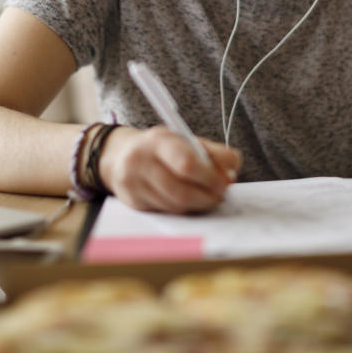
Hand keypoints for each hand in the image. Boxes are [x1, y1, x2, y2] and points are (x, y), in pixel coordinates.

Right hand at [98, 126, 241, 213]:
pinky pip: (166, 212)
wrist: (119, 155)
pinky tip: (189, 202)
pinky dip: (183, 209)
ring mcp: (133, 183)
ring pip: (175, 205)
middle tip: (221, 196)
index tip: (225, 183)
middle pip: (181, 190)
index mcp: (159, 140)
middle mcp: (141, 161)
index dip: (210, 177)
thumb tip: (231, 172)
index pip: (186, 163)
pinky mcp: (133, 202)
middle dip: (207, 196)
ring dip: (198, 205)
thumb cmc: (162, 149)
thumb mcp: (185, 140)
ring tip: (208, 198)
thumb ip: (212, 153)